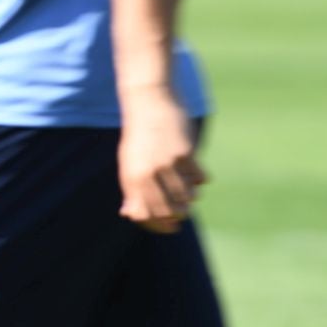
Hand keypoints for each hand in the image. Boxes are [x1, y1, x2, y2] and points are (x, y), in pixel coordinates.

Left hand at [117, 87, 205, 233]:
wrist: (148, 100)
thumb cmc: (137, 135)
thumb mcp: (127, 162)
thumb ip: (130, 190)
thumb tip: (130, 215)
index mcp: (131, 178)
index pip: (145, 214)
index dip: (158, 225)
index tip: (168, 226)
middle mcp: (148, 174)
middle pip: (168, 210)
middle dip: (177, 216)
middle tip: (183, 212)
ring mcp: (167, 163)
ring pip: (187, 197)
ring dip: (190, 198)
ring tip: (189, 193)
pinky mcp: (186, 152)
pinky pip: (199, 178)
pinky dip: (200, 180)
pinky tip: (197, 176)